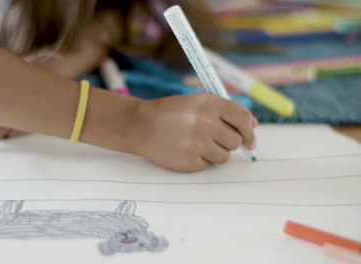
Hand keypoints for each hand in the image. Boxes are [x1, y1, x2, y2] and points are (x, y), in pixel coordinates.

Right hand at [131, 93, 257, 172]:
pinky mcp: (190, 162)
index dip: (249, 130)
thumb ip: (226, 111)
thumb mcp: (197, 102)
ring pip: (224, 156)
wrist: (141, 126)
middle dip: (228, 141)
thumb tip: (252, 126)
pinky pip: (208, 165)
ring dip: (216, 152)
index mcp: (208, 103)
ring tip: (197, 144)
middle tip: (213, 138)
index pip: (242, 118)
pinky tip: (186, 150)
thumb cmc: (171, 113)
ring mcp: (197, 144)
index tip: (249, 139)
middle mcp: (204, 123)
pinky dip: (201, 160)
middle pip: (235, 140)